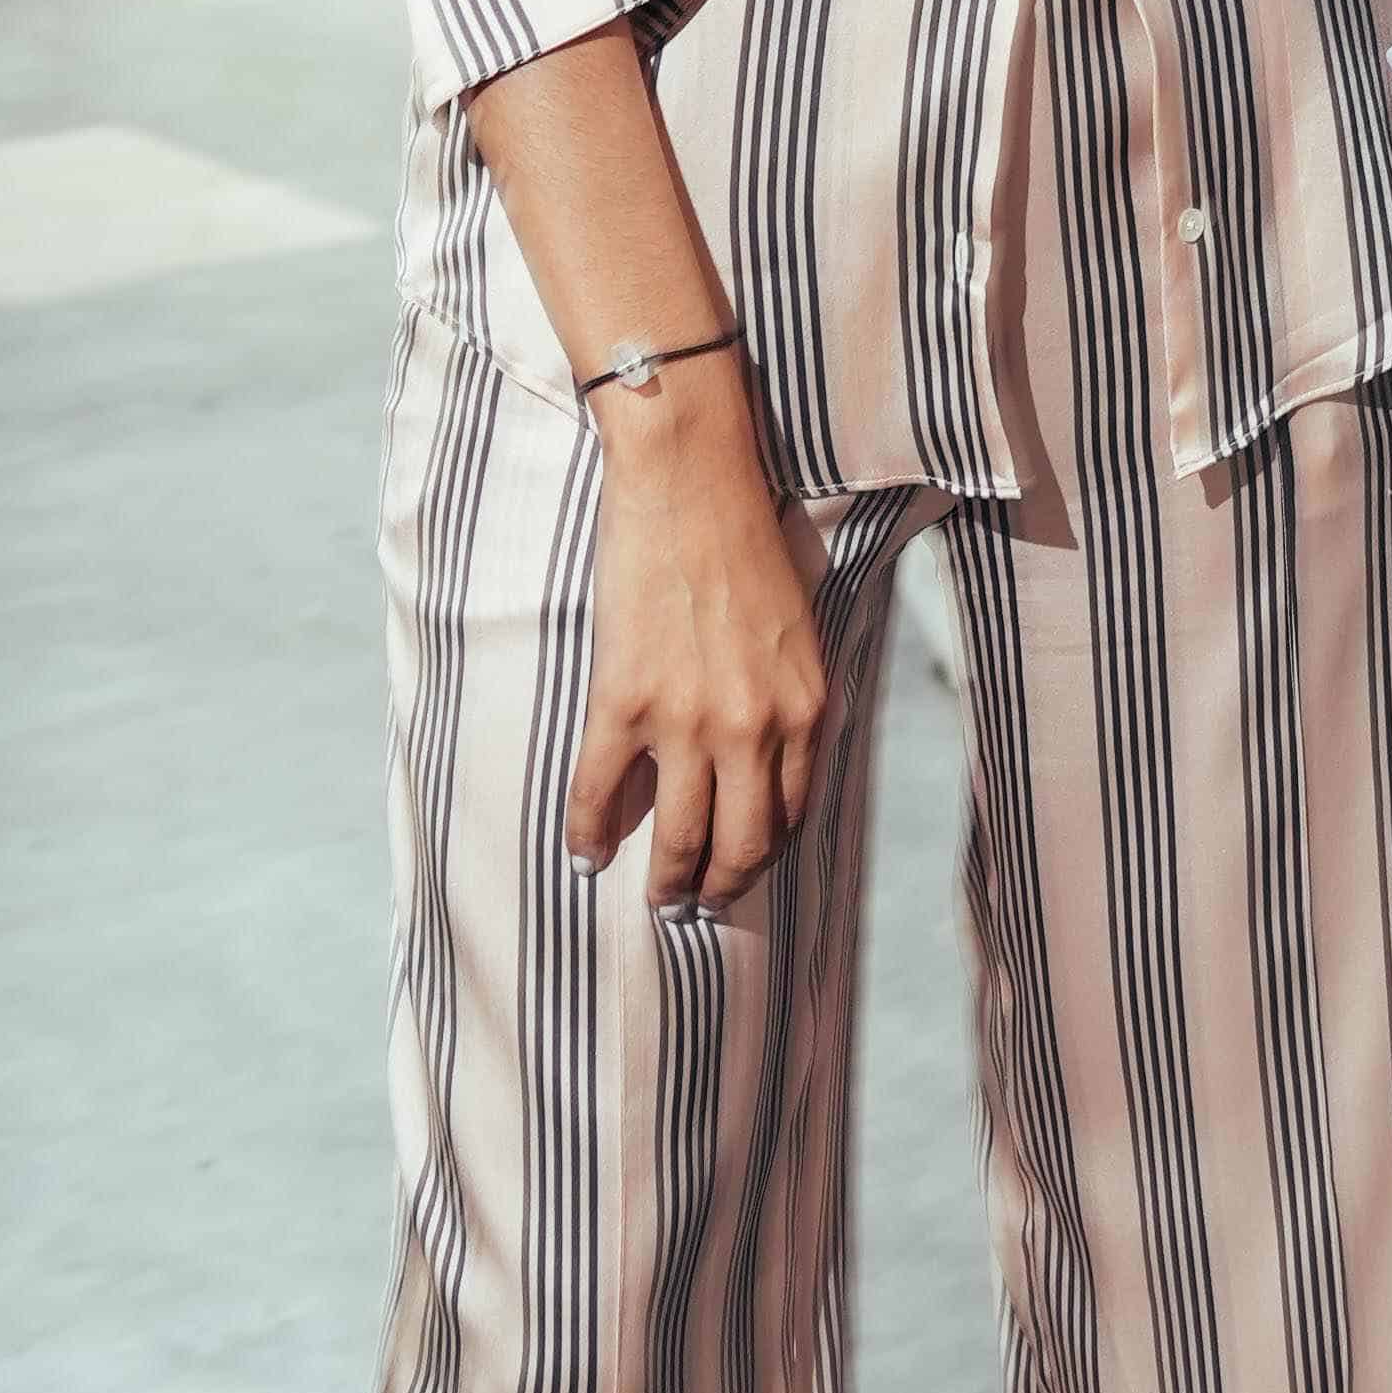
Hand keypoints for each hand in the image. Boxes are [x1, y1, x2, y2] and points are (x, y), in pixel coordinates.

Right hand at [569, 381, 828, 910]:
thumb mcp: (799, 633)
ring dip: (665, 882)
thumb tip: (769, 760)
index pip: (792, 814)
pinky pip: (601, 794)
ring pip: (678, 836)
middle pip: (740, 843)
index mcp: (805, 709)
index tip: (743, 869)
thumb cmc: (747, 546)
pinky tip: (586, 855)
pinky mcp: (624, 703)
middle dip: (718, 886)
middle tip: (698, 906)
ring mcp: (687, 722)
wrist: (692, 486)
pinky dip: (590, 834)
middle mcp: (754, 728)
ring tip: (654, 900)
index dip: (764, 854)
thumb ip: (790, 700)